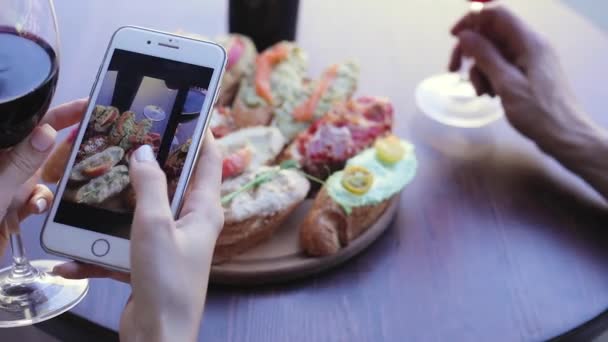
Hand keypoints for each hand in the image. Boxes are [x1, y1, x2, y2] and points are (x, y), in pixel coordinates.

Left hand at [0, 100, 86, 255]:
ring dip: (49, 184)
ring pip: (44, 175)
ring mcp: (9, 184)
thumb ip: (22, 161)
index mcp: (0, 152)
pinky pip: (38, 197)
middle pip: (41, 147)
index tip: (88, 105)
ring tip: (46, 190)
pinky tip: (31, 211)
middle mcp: (5, 163)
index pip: (32, 123)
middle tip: (91, 144)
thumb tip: (47, 131)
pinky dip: (39, 203)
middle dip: (63, 149)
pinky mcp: (14, 205)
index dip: (59, 112)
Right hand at [54, 134, 223, 341]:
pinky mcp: (151, 261)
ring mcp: (172, 242)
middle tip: (126, 142)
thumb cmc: (167, 282)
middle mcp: (192, 222)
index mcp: (204, 209)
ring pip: (144, 212)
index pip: (209, 160)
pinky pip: (126, 245)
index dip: (200, 135)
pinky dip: (103, 250)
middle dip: (150, 164)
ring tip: (93, 193)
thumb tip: (145, 152)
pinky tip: (76, 258)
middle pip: (174, 181)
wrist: (158, 337)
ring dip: (118, 208)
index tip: (185, 113)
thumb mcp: (155, 225)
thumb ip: (150, 186)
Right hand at [449, 6, 602, 152]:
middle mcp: (530, 45)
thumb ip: (485, 56)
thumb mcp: (506, 83)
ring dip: (479, 69)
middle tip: (453, 70)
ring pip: (493, 52)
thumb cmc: (538, 112)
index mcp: (528, 41)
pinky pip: (502, 65)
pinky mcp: (528, 73)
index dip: (472, 19)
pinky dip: (489, 77)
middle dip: (471, 50)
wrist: (565, 136)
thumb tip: (465, 35)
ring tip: (481, 92)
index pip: (496, 14)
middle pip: (492, 33)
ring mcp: (530, 59)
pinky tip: (490, 95)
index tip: (454, 37)